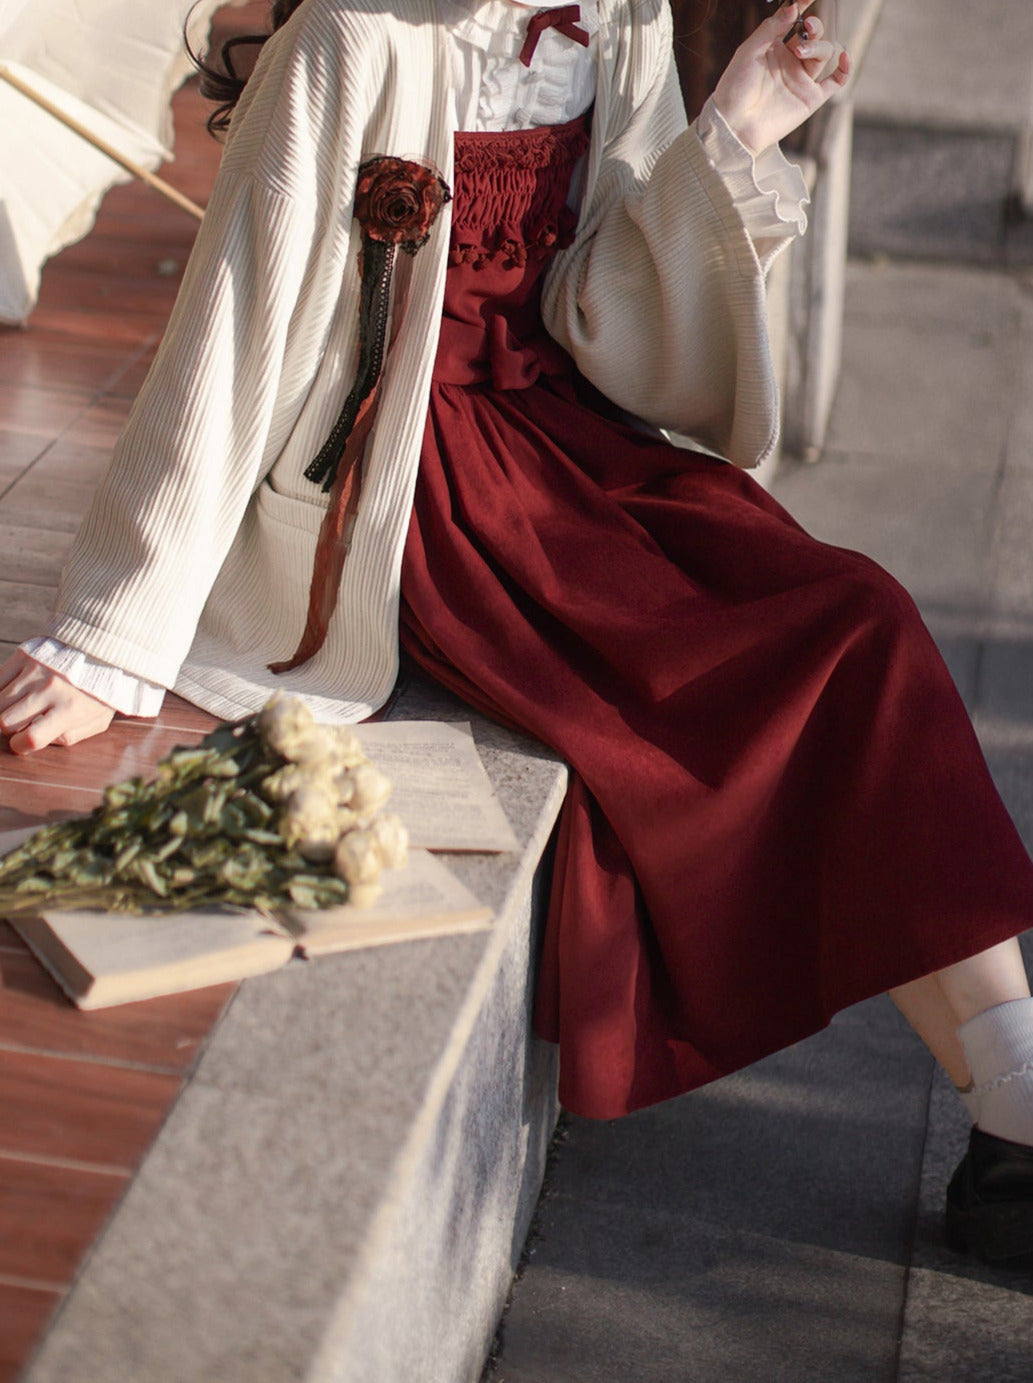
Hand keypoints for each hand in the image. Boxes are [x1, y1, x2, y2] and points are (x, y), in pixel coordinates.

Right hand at [0, 651, 114, 753]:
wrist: (102, 650)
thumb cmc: (99, 691)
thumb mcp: (97, 720)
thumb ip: (69, 736)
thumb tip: (36, 742)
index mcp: (70, 709)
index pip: (32, 737)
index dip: (20, 746)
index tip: (22, 743)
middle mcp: (49, 689)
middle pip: (5, 721)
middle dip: (9, 728)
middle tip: (20, 724)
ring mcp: (34, 671)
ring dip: (4, 709)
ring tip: (19, 707)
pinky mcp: (24, 655)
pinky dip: (0, 691)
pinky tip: (12, 694)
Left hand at [711, 2, 850, 155]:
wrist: (736, 125)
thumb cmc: (735, 89)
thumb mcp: (748, 52)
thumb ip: (770, 28)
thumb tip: (793, 8)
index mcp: (774, 47)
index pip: (795, 21)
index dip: (803, 5)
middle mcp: (790, 62)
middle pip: (814, 35)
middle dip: (814, 27)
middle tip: (806, 27)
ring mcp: (801, 79)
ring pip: (823, 53)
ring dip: (817, 47)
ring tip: (801, 52)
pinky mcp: (810, 98)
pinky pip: (835, 81)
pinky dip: (844, 69)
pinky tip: (843, 57)